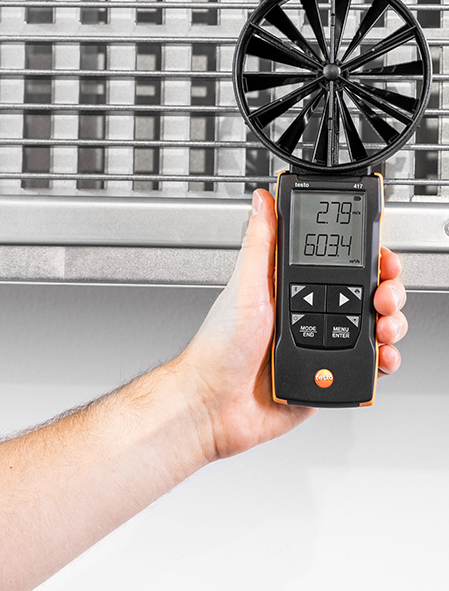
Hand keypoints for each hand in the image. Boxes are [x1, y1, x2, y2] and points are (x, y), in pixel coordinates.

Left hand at [177, 188, 406, 462]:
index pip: (335, 262)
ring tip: (383, 326)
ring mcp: (320, 344)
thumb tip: (261, 200)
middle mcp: (306, 312)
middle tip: (384, 295)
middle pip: (363, 293)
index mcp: (286, 286)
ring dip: (389, 323)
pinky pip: (367, 365)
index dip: (364, 256)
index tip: (381, 254)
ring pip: (372, 327)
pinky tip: (381, 355)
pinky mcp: (327, 374)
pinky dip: (383, 359)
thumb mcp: (243, 287)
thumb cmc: (218, 348)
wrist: (215, 404)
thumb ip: (259, 243)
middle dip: (385, 289)